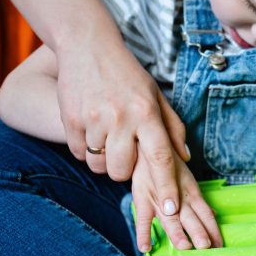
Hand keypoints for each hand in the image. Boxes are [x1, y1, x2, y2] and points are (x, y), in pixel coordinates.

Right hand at [55, 29, 191, 220]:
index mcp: (147, 113)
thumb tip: (185, 158)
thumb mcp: (156, 96)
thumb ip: (173, 128)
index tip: (172, 210)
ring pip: (100, 167)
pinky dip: (85, 149)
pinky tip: (91, 128)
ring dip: (104, 159)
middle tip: (124, 147)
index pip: (161, 157)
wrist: (88, 46)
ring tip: (107, 134)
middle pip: (123, 172)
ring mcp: (94, 120)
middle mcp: (121, 118)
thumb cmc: (128, 75)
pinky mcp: (71, 120)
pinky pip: (79, 155)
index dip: (167, 187)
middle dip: (124, 169)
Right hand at [130, 143, 222, 252]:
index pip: (205, 214)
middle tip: (207, 246)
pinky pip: (142, 218)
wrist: (147, 145)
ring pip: (169, 217)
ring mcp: (159, 197)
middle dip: (199, 232)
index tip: (220, 246)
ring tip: (184, 246)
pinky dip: (143, 232)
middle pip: (190, 216)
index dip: (213, 230)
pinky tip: (145, 247)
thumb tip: (213, 214)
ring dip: (177, 232)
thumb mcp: (187, 181)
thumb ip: (198, 200)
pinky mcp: (141, 197)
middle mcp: (178, 196)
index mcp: (191, 192)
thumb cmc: (169, 166)